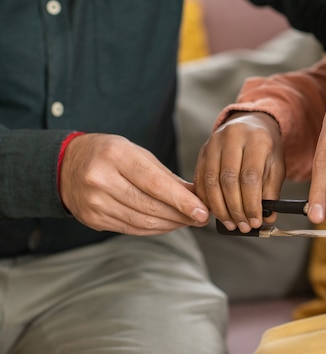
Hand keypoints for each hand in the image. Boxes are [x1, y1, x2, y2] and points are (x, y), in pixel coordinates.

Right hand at [59, 133, 209, 234]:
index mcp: (116, 156)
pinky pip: (131, 229)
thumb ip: (165, 175)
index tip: (202, 211)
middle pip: (150, 206)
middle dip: (181, 215)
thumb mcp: (136, 153)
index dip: (182, 200)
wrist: (65, 164)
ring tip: (188, 221)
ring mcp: (94, 202)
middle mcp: (101, 180)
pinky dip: (154, 229)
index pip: (155, 184)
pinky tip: (168, 224)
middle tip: (201, 218)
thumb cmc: (109, 154)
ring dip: (171, 225)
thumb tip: (195, 195)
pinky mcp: (92, 219)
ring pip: (142, 222)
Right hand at [194, 112, 283, 232]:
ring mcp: (214, 143)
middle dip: (235, 208)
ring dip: (220, 208)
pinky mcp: (202, 151)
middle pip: (228, 180)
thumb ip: (271, 191)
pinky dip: (206, 199)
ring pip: (211, 181)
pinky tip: (216, 212)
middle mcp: (232, 137)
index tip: (256, 221)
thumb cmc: (266, 147)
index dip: (251, 203)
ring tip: (230, 223)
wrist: (250, 124)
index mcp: (256, 139)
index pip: (250, 177)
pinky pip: (200, 179)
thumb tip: (267, 218)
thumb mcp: (276, 165)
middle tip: (242, 226)